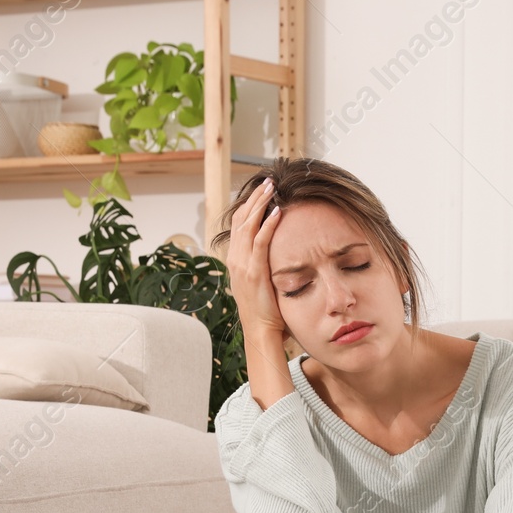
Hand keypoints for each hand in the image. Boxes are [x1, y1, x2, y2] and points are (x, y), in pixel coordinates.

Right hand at [225, 178, 287, 341]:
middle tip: (268, 181)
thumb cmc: (266, 309)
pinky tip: (277, 212)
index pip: (239, 224)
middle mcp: (235, 258)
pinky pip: (260, 242)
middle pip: (241, 218)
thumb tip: (275, 251)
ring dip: (260, 204)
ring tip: (272, 188)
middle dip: (254, 198)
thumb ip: (263, 264)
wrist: (260, 330)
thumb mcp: (260, 281)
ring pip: (248, 225)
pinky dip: (268, 224)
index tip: (262, 191)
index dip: (248, 205)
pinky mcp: (254, 271)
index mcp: (236, 259)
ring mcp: (242, 264)